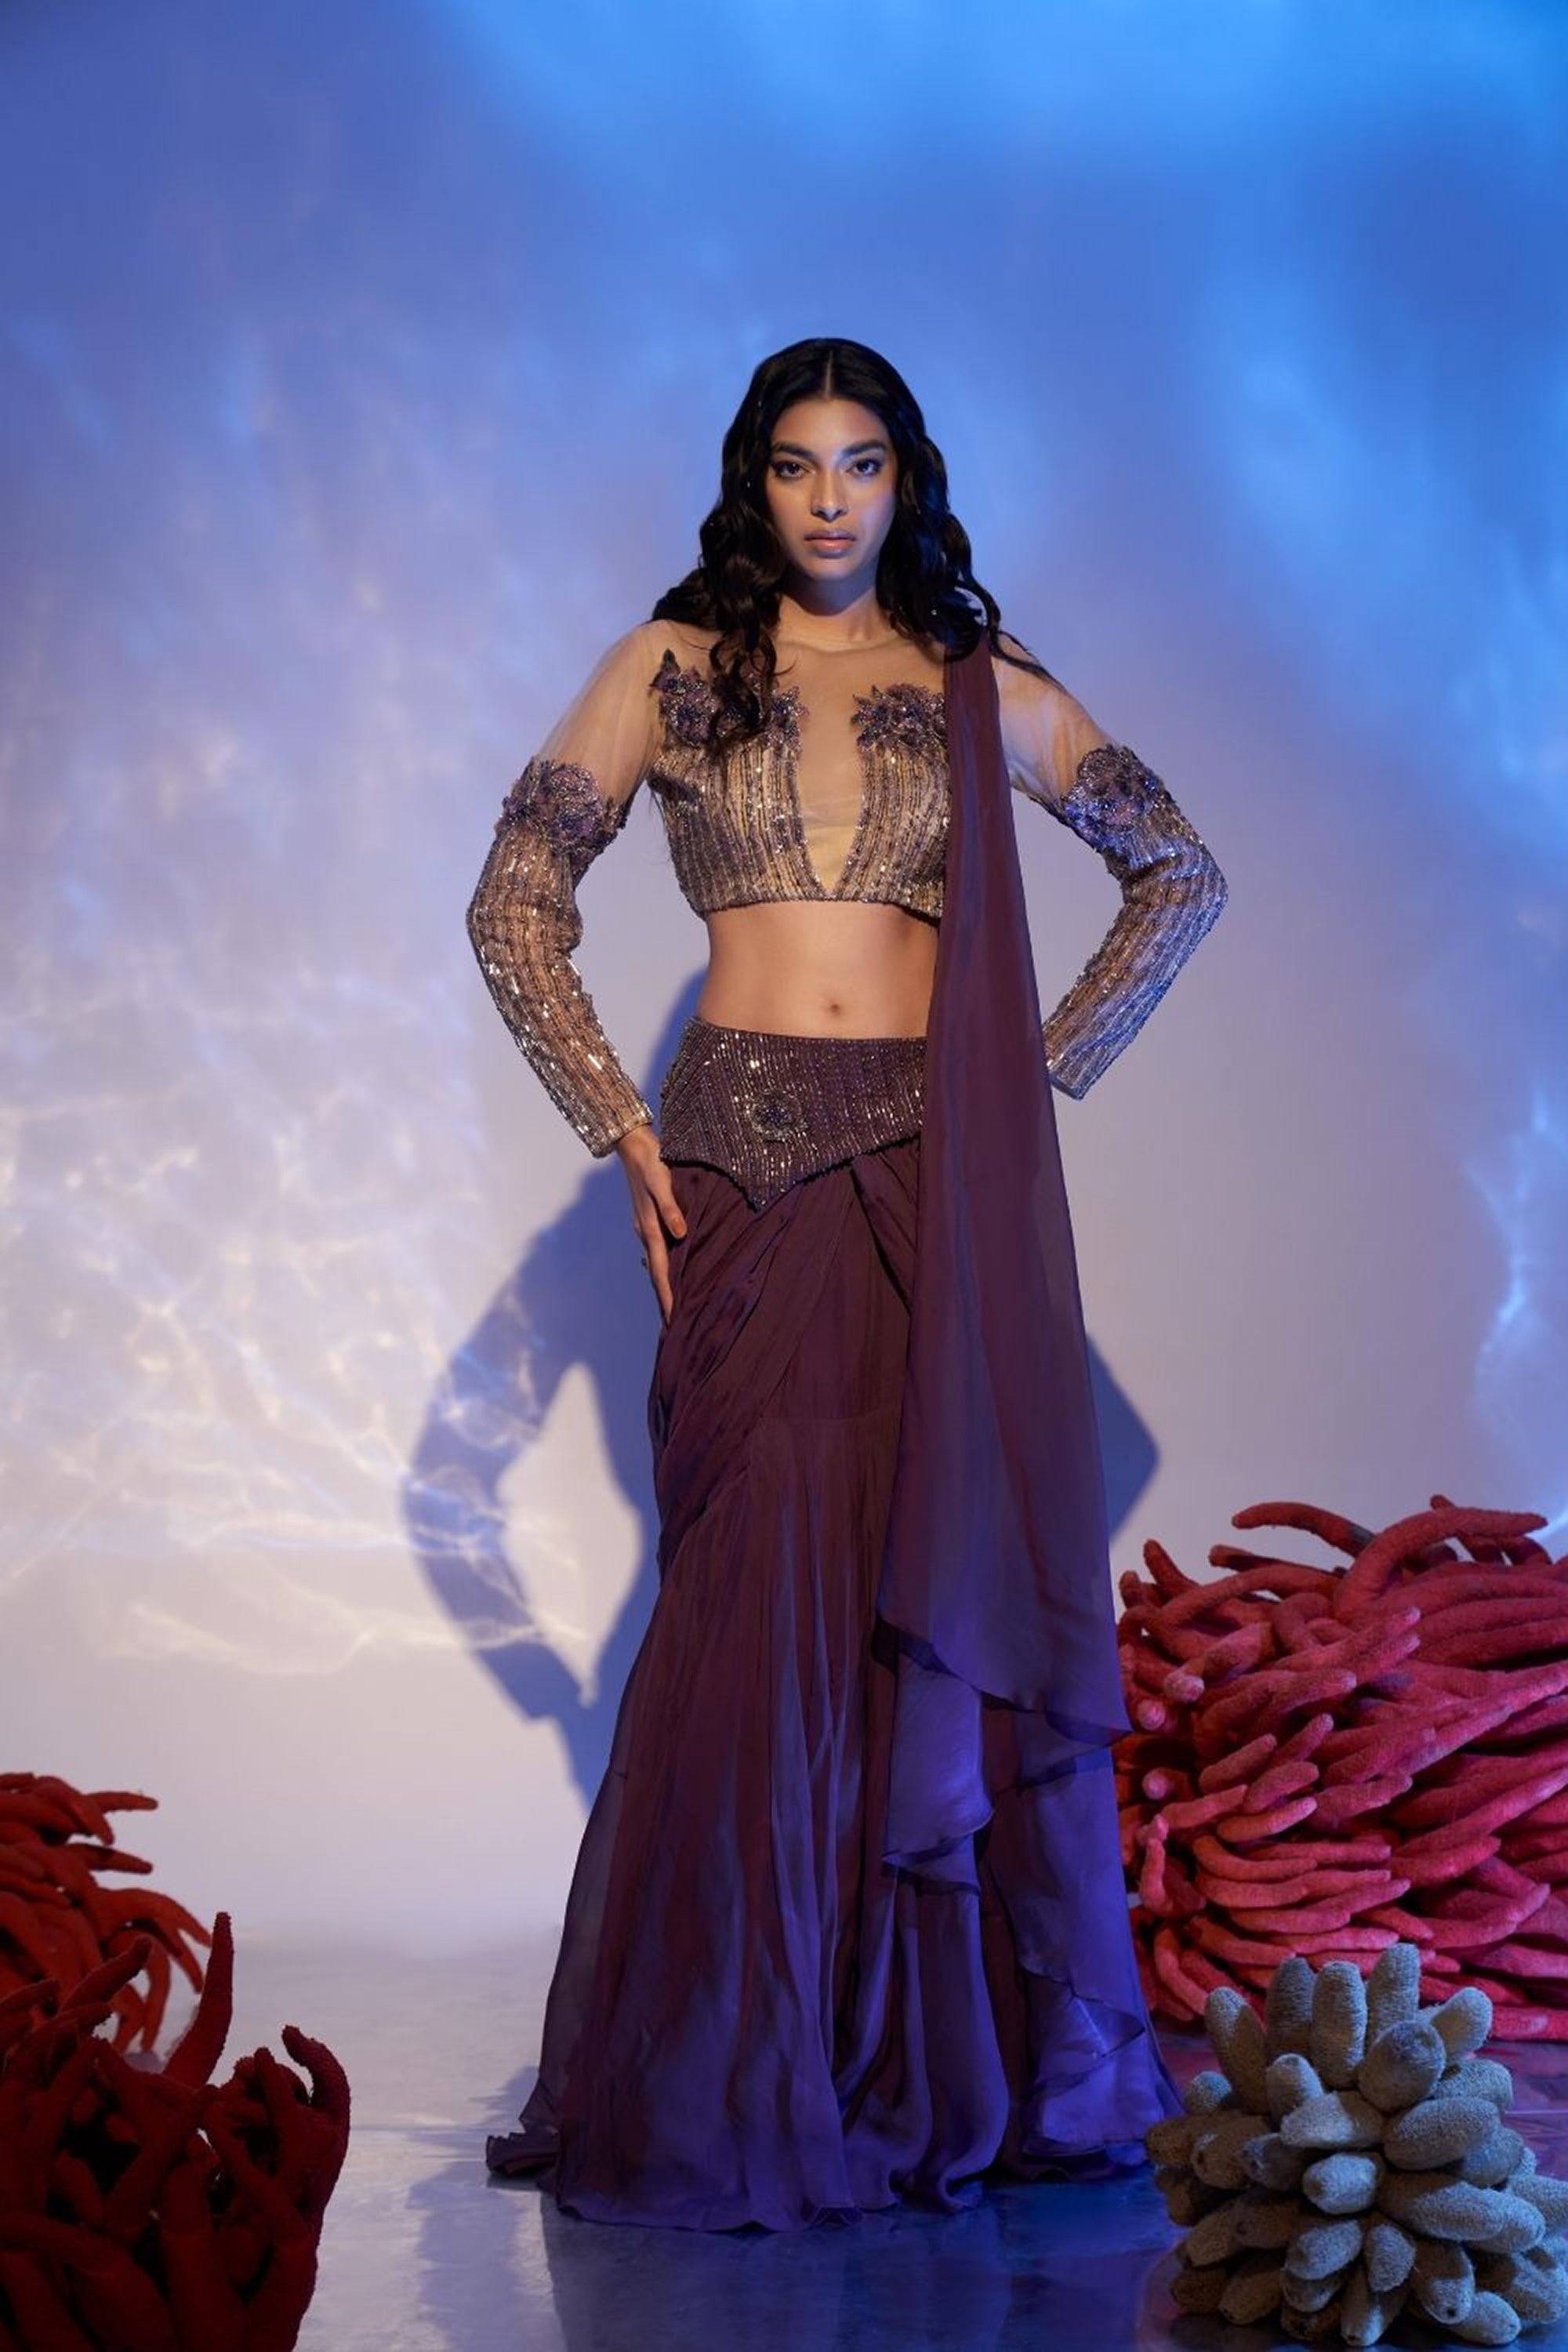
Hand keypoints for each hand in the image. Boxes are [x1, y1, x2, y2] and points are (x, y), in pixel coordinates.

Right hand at [616, 1121, 686, 1323]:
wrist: (633, 1145)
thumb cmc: (651, 1163)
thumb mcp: (662, 1183)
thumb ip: (671, 1208)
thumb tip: (682, 1235)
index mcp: (650, 1229)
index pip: (661, 1271)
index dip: (668, 1296)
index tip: (673, 1320)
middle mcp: (646, 1233)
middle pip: (657, 1274)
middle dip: (665, 1300)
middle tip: (674, 1325)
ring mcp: (646, 1227)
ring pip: (657, 1263)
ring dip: (665, 1285)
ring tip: (674, 1306)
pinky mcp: (649, 1219)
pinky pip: (658, 1251)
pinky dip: (665, 1267)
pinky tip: (672, 1271)